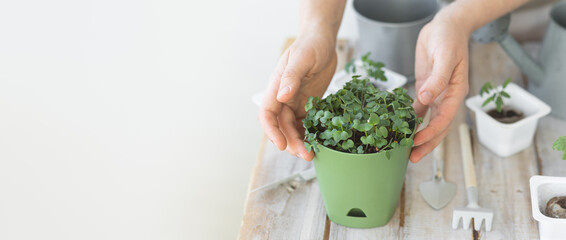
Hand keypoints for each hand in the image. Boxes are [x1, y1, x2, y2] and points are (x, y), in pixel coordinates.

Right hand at [258, 32, 336, 160]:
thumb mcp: (302, 58)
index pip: (267, 113)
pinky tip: (319, 143)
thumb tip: (282, 96)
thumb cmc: (310, 45)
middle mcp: (283, 97)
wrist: (322, 41)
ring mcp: (296, 102)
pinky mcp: (309, 104)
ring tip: (312, 154)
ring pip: (293, 128)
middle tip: (306, 155)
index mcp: (276, 87)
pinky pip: (307, 123)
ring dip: (300, 142)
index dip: (272, 131)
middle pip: (281, 126)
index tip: (281, 144)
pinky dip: (310, 134)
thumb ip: (292, 77)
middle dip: (291, 143)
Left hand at [410, 16, 470, 162]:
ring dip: (418, 136)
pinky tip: (401, 130)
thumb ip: (437, 79)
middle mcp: (446, 97)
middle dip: (426, 143)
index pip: (444, 118)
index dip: (431, 132)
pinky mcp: (425, 89)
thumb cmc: (449, 38)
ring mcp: (435, 94)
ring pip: (428, 122)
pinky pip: (418, 110)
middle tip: (413, 158)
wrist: (445, 26)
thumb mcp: (445, 57)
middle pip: (437, 126)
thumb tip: (425, 99)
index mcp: (456, 91)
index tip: (418, 141)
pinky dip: (411, 120)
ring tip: (406, 151)